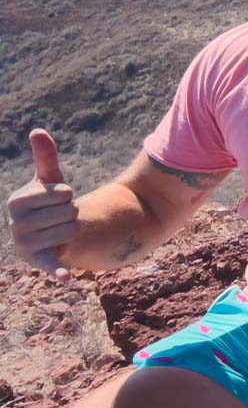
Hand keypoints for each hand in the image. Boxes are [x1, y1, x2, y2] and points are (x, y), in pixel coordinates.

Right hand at [7, 130, 75, 280]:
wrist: (49, 230)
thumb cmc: (48, 200)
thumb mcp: (49, 178)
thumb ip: (45, 156)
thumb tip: (38, 130)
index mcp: (16, 200)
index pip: (64, 193)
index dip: (67, 194)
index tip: (55, 199)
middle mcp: (15, 223)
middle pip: (69, 211)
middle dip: (71, 212)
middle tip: (57, 216)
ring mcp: (24, 243)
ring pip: (71, 230)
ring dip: (72, 228)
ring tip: (57, 229)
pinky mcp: (37, 261)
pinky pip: (50, 264)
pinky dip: (58, 270)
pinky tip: (67, 277)